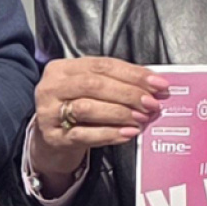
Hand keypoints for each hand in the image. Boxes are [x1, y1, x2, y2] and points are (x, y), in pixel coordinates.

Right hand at [30, 55, 169, 186]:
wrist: (52, 140)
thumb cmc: (77, 109)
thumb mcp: (91, 90)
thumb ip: (117, 83)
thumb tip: (155, 86)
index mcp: (62, 68)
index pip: (102, 65)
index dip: (132, 74)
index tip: (158, 84)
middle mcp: (52, 87)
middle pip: (94, 85)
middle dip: (128, 93)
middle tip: (151, 103)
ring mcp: (49, 113)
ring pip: (87, 109)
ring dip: (120, 113)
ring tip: (142, 118)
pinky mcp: (53, 138)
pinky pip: (84, 135)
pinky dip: (109, 134)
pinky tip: (128, 134)